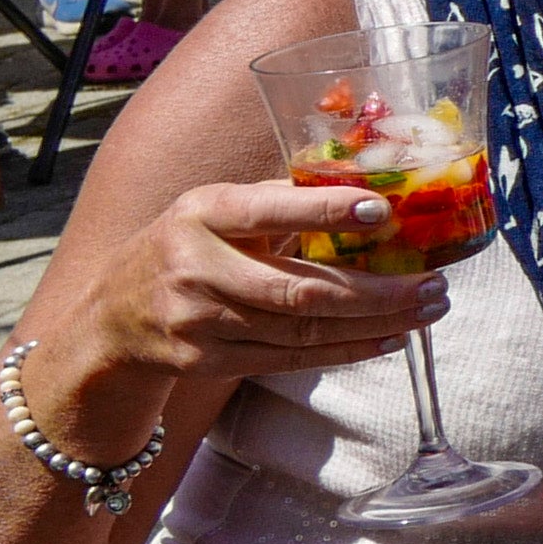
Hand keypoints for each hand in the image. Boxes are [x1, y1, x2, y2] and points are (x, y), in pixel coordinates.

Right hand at [78, 178, 453, 399]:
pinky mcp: (207, 361)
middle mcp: (196, 268)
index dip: (327, 212)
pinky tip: (389, 339)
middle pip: (299, 288)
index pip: (269, 210)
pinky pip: (290, 359)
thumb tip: (369, 182)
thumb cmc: (183, 250)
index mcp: (202, 214)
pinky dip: (346, 351)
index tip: (384, 211)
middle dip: (377, 291)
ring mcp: (199, 321)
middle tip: (434, 284)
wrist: (108, 321)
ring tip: (426, 310)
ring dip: (374, 323)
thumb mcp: (212, 210)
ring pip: (302, 330)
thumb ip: (279, 198)